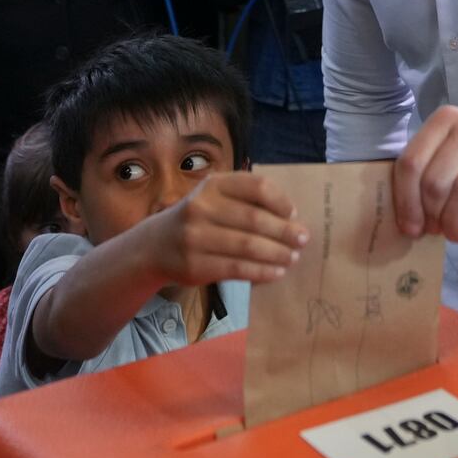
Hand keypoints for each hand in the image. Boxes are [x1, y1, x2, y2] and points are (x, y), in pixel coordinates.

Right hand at [142, 172, 305, 284]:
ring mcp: (196, 237)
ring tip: (292, 257)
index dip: (280, 201)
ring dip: (277, 253)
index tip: (293, 213)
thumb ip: (245, 200)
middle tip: (303, 239)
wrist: (154, 246)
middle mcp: (202, 207)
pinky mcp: (195, 265)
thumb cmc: (197, 219)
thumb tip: (291, 218)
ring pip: (248, 246)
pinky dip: (262, 271)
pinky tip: (276, 272)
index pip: (256, 187)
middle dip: (285, 231)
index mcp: (213, 185)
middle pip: (255, 219)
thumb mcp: (214, 198)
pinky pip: (237, 268)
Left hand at [394, 105, 457, 241]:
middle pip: (436, 179)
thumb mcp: (452, 153)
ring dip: (456, 222)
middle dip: (431, 214)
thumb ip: (428, 173)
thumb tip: (409, 220)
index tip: (411, 227)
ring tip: (455, 234)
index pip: (412, 162)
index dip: (406, 201)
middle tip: (436, 230)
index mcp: (446, 119)